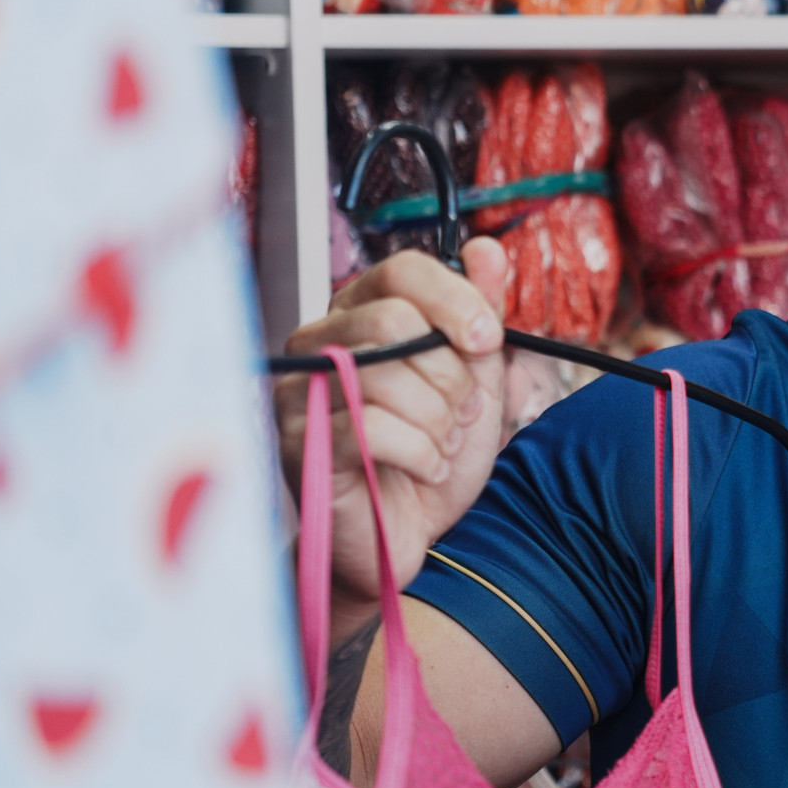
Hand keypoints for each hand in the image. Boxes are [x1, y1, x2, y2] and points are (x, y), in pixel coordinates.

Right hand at [274, 241, 508, 645]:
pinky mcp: (299, 443)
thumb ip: (478, 316)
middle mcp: (319, 343)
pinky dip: (422, 453)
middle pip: (396, 322)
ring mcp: (302, 392)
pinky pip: (374, 428)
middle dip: (450, 375)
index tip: (488, 340)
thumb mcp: (473, 382)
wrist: (405, 538)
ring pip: (388, 377)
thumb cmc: (430, 459)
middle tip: (460, 413)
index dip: (455, 300)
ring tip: (441, 447)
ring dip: (439, 422)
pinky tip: (425, 468)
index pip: (402, 271)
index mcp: (359, 316)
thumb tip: (486, 249)